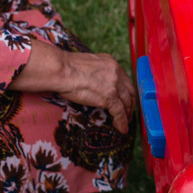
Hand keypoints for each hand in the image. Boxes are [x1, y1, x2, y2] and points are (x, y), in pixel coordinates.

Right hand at [12, 42, 136, 133]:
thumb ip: (97, 72)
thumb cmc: (67, 68)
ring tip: (126, 123)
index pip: (124, 80)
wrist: (62, 70)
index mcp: (111, 63)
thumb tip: (95, 81)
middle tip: (128, 113)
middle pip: (130, 91)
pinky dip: (122, 122)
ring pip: (127, 103)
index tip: (125, 100)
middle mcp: (116, 72)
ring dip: (128, 115)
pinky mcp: (109, 97)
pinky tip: (122, 129)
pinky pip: (120, 112)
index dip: (126, 92)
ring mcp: (114, 85)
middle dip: (130, 104)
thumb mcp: (88, 65)